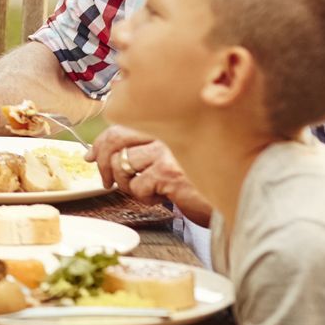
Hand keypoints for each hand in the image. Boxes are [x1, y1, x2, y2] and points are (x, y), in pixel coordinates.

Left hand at [90, 127, 209, 223]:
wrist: (234, 196)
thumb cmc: (199, 180)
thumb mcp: (168, 158)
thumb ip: (139, 151)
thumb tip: (95, 155)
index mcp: (164, 126)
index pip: (119, 127)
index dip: (99, 143)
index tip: (90, 156)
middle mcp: (165, 133)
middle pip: (114, 141)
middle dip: (102, 163)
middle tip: (106, 182)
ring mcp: (167, 152)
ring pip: (122, 166)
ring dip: (126, 185)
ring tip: (144, 191)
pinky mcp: (169, 173)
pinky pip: (137, 187)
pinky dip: (144, 197)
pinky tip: (162, 198)